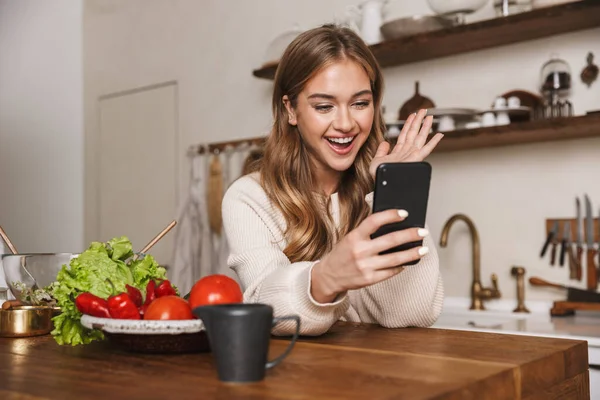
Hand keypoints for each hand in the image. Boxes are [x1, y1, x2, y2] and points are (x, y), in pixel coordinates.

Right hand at [310, 209, 429, 302]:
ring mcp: (365, 266)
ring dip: (412, 253)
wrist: (329, 276)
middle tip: (422, 232)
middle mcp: (360, 251)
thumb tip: (391, 224)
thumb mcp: (349, 238)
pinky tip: (407, 262)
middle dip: (410, 235)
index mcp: (354, 237)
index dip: (390, 215)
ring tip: (423, 249)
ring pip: (395, 259)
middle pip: (391, 240)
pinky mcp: (370, 279)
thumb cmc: (342, 254)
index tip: (404, 213)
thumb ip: (366, 232)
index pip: (374, 221)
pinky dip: (401, 266)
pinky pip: (391, 272)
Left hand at [369, 109, 443, 178]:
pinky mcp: (416, 159)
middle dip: (418, 120)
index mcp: (398, 152)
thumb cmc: (380, 177)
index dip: (408, 124)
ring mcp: (412, 155)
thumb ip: (381, 151)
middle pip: (414, 132)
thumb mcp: (377, 160)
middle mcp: (406, 152)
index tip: (412, 115)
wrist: (383, 183)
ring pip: (420, 137)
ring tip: (430, 116)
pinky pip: (427, 148)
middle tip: (423, 110)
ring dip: (425, 126)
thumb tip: (385, 142)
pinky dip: (434, 142)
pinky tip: (439, 135)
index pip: (405, 134)